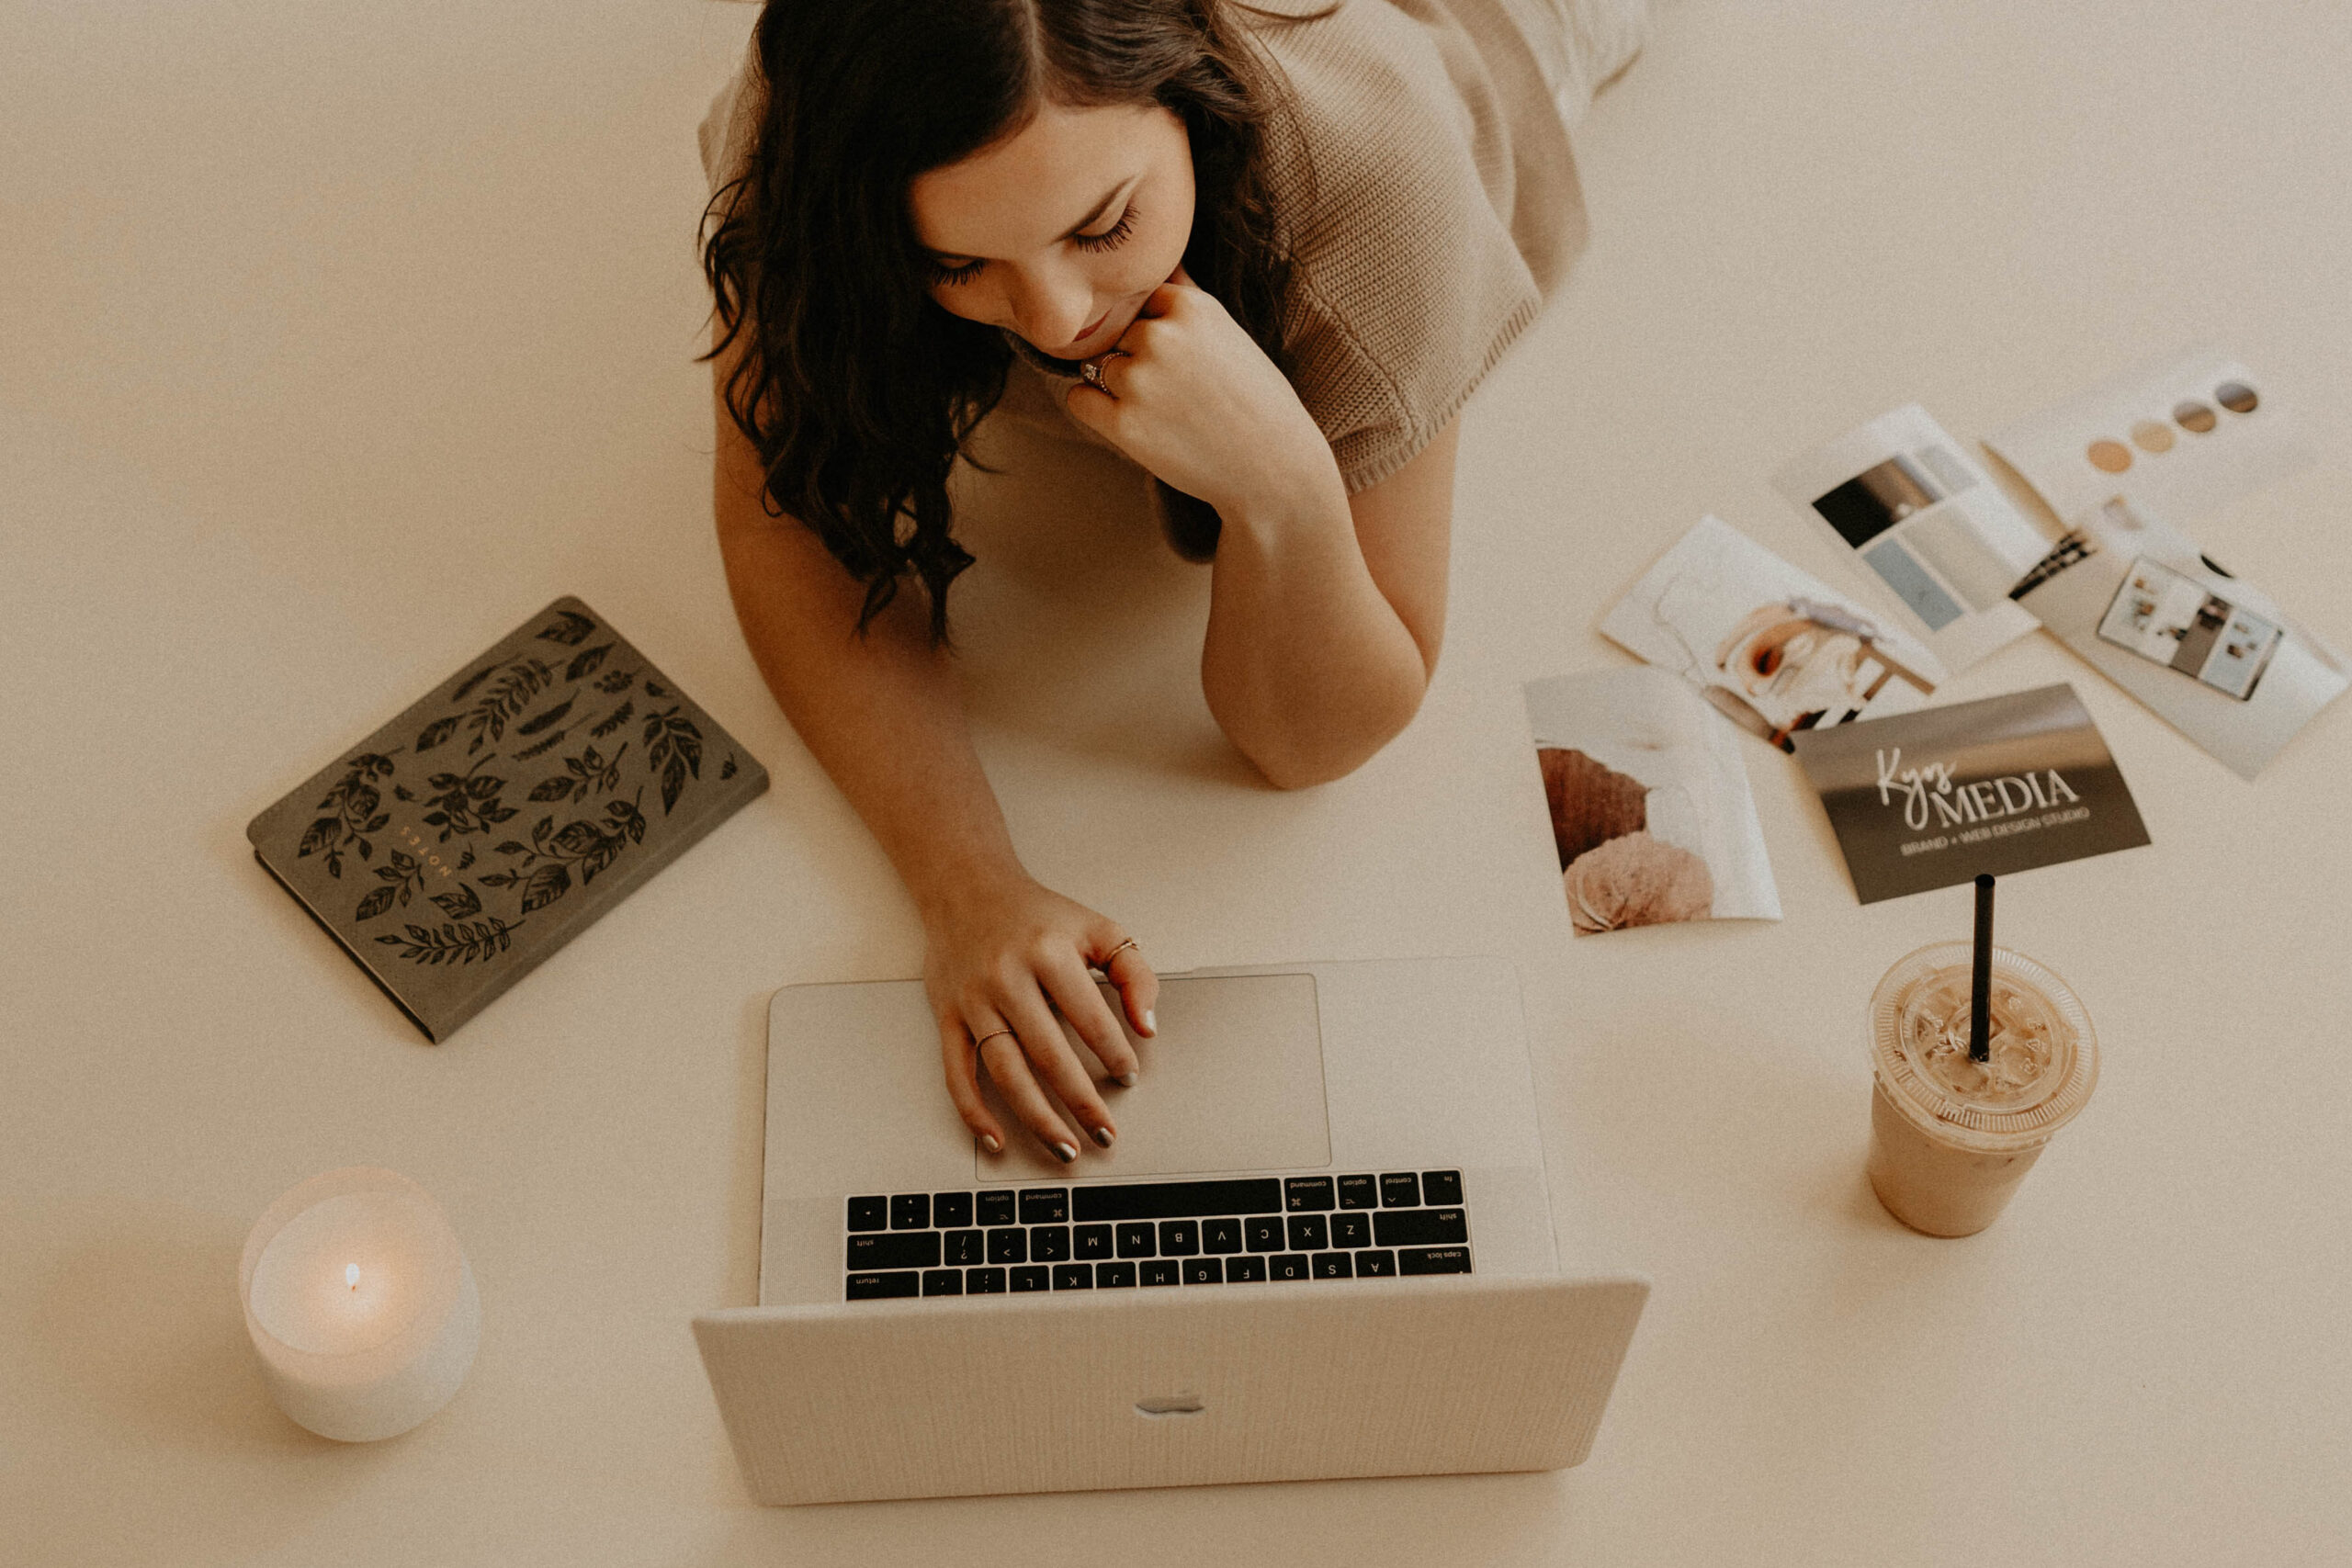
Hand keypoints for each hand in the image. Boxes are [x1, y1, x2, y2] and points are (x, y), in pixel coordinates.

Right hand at [923, 873, 1158, 1161]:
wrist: (966, 889)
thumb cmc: (1036, 915)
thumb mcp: (1096, 928)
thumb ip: (1133, 972)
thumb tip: (1148, 1026)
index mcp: (1048, 953)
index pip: (1088, 1016)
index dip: (1113, 1052)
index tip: (1128, 1076)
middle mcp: (1006, 978)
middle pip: (1048, 1054)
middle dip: (1082, 1101)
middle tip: (1106, 1133)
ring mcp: (973, 1001)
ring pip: (1005, 1072)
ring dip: (1036, 1117)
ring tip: (1065, 1147)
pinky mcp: (948, 1017)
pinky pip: (957, 1073)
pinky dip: (974, 1112)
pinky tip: (997, 1139)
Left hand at [1063, 265, 1338, 518]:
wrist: (1275, 469)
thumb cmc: (1257, 400)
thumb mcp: (1228, 332)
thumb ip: (1186, 295)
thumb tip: (1156, 256)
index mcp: (1191, 306)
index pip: (1140, 301)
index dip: (1155, 331)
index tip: (1181, 359)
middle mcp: (1161, 337)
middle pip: (1116, 333)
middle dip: (1134, 357)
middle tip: (1176, 392)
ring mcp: (1139, 380)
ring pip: (1096, 365)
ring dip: (1117, 386)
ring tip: (1165, 411)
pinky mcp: (1124, 424)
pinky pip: (1080, 398)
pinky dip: (1097, 409)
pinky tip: (1136, 423)